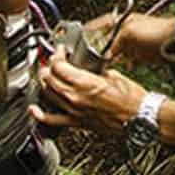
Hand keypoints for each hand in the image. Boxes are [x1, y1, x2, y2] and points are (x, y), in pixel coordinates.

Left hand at [31, 46, 146, 135]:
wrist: (140, 119)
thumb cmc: (133, 100)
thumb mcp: (115, 75)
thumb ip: (98, 71)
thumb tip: (91, 67)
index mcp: (85, 83)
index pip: (59, 66)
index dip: (57, 55)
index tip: (61, 51)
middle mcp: (76, 97)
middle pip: (50, 78)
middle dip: (49, 66)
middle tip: (53, 60)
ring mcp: (74, 111)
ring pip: (48, 94)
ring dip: (45, 83)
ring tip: (46, 75)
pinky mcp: (77, 122)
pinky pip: (53, 120)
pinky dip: (40, 115)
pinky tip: (33, 110)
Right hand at [86, 11, 174, 66]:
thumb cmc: (156, 31)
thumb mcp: (128, 33)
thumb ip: (114, 42)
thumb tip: (107, 53)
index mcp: (123, 20)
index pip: (101, 23)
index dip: (91, 29)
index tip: (81, 36)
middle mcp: (128, 30)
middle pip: (108, 39)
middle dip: (99, 47)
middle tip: (90, 55)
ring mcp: (136, 42)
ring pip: (118, 51)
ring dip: (112, 58)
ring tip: (102, 64)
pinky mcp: (143, 54)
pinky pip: (130, 59)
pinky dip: (125, 64)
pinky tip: (121, 68)